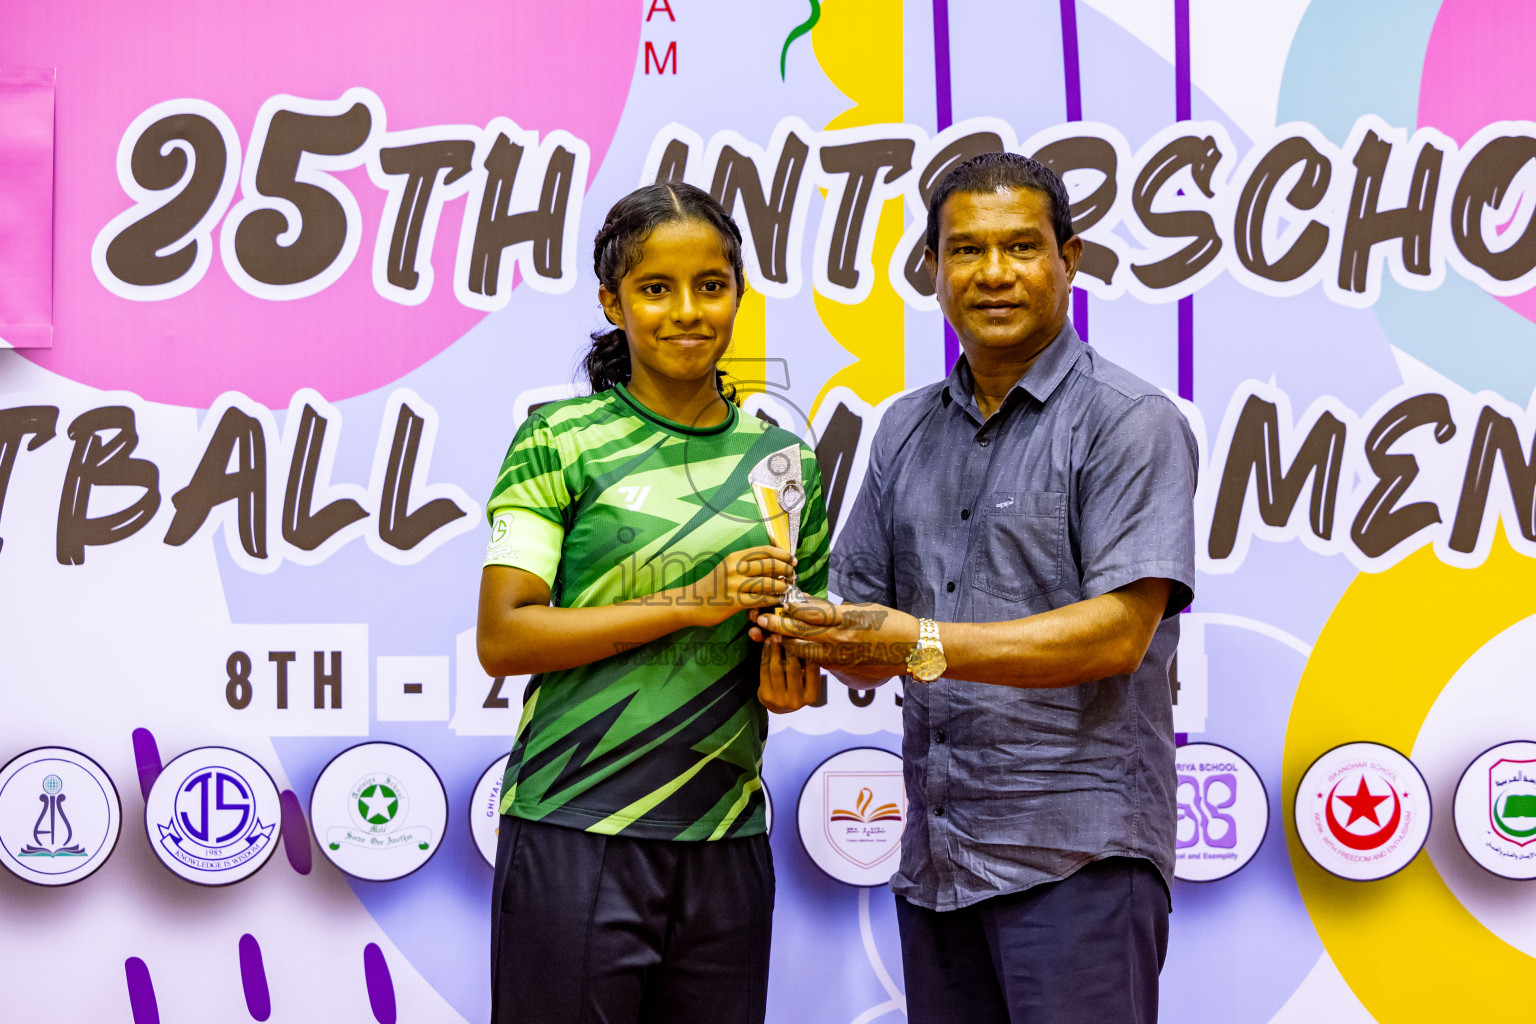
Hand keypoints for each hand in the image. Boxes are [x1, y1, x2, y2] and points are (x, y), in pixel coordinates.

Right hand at [669, 546, 795, 626]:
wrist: (690, 602)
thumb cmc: (712, 586)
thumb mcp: (727, 567)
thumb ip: (746, 562)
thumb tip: (772, 558)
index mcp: (734, 557)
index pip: (764, 550)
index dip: (782, 554)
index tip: (792, 560)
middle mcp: (734, 568)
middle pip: (770, 564)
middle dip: (786, 570)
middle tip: (793, 576)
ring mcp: (734, 585)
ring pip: (767, 582)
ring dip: (782, 585)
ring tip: (787, 588)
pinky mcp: (733, 602)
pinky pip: (760, 599)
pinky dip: (773, 599)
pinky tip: (778, 600)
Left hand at [753, 598, 918, 670]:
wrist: (914, 649)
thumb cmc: (893, 623)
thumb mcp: (865, 609)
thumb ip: (837, 610)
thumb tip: (813, 607)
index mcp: (847, 618)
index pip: (811, 611)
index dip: (790, 606)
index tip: (776, 601)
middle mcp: (841, 638)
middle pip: (802, 631)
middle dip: (778, 625)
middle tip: (760, 620)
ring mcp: (841, 655)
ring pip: (805, 650)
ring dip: (785, 643)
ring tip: (768, 637)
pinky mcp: (844, 667)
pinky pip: (817, 661)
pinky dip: (802, 655)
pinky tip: (790, 651)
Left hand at [758, 636, 821, 712]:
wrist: (779, 705)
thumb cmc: (797, 685)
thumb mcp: (807, 677)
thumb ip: (808, 662)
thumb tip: (808, 637)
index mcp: (812, 695)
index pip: (812, 670)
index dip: (807, 651)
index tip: (804, 635)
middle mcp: (797, 701)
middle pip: (793, 669)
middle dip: (789, 648)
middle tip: (787, 632)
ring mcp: (780, 700)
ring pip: (777, 668)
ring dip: (775, 649)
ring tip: (775, 635)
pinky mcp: (766, 696)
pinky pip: (764, 671)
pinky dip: (765, 655)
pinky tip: (766, 643)